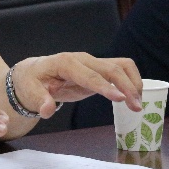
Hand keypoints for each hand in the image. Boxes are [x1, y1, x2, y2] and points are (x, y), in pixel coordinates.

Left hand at [11, 52, 142, 116]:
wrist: (32, 72)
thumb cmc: (31, 81)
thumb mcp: (30, 92)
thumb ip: (40, 100)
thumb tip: (47, 110)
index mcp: (65, 63)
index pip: (89, 75)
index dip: (106, 86)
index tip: (121, 98)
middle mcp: (82, 59)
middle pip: (110, 68)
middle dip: (126, 86)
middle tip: (136, 108)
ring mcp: (92, 62)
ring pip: (120, 65)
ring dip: (133, 82)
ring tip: (138, 104)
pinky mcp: (98, 69)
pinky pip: (120, 69)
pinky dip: (131, 80)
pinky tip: (134, 97)